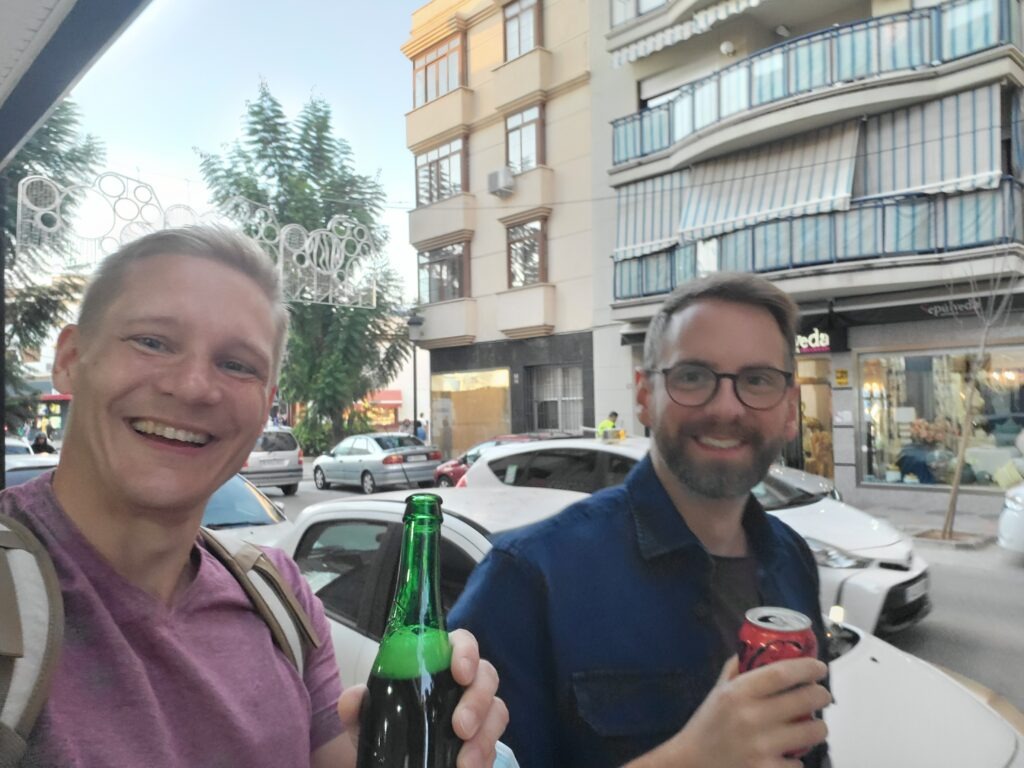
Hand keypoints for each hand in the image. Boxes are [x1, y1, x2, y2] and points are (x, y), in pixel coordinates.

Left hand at [337, 629, 508, 767]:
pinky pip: (494, 745)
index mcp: (439, 663)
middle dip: (478, 700)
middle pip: (487, 676)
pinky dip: (485, 756)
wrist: (388, 761)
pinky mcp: (483, 742)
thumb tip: (353, 699)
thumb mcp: (367, 715)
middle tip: (461, 728)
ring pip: (497, 711)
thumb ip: (357, 704)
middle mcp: (464, 684)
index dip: (466, 652)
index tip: (460, 673)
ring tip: (466, 762)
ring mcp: (478, 713)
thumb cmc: (386, 724)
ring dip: (485, 736)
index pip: (462, 643)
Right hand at [627, 656, 830, 767]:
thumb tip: (760, 648)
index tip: (819, 667)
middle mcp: (751, 717)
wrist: (692, 762)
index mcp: (738, 693)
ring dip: (818, 726)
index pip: (782, 673)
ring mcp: (761, 747)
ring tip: (812, 724)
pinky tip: (790, 752)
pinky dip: (798, 758)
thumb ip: (737, 669)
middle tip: (821, 694)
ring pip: (812, 732)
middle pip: (805, 699)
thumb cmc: (707, 724)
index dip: (807, 667)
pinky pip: (800, 762)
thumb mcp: (718, 691)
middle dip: (821, 695)